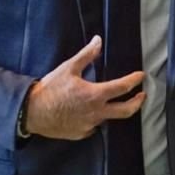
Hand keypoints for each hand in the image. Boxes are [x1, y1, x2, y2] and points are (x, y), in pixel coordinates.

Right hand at [24, 35, 144, 139]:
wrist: (32, 112)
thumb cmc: (50, 89)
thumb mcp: (68, 68)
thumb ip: (86, 55)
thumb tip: (98, 40)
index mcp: (95, 95)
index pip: (122, 88)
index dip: (134, 81)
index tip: (141, 76)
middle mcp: (96, 113)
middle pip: (125, 111)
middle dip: (137, 103)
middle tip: (142, 96)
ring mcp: (89, 126)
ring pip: (108, 119)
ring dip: (113, 110)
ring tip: (114, 102)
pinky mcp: (80, 134)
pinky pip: (93, 127)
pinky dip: (96, 119)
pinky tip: (92, 113)